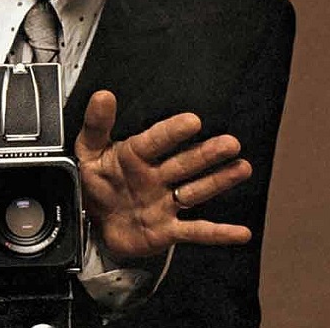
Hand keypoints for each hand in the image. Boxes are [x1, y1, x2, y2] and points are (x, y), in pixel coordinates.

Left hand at [74, 90, 253, 260]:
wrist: (91, 222)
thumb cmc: (95, 181)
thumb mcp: (88, 152)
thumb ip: (96, 125)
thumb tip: (103, 95)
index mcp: (136, 155)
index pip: (156, 140)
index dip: (173, 131)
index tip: (192, 121)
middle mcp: (156, 177)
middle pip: (185, 163)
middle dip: (207, 154)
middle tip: (230, 143)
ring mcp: (164, 203)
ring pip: (195, 191)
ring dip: (219, 181)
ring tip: (241, 169)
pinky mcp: (166, 230)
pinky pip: (195, 231)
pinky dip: (218, 234)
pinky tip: (241, 232)